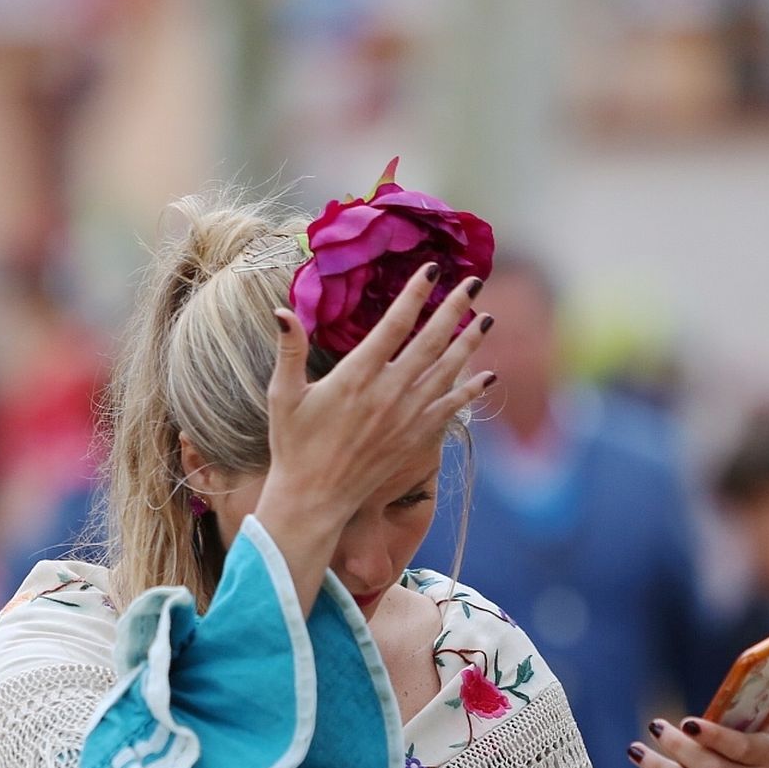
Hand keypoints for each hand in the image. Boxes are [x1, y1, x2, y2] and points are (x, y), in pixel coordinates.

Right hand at [260, 264, 493, 529]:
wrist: (315, 498)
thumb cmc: (294, 445)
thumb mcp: (283, 395)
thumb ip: (289, 350)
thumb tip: (281, 311)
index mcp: (356, 375)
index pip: (394, 324)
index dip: (415, 294)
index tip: (432, 269)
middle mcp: (388, 393)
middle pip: (430, 342)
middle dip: (454, 309)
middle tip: (474, 282)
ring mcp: (406, 417)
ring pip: (447, 372)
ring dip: (469, 344)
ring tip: (487, 319)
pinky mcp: (415, 439)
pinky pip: (450, 409)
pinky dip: (469, 392)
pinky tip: (486, 377)